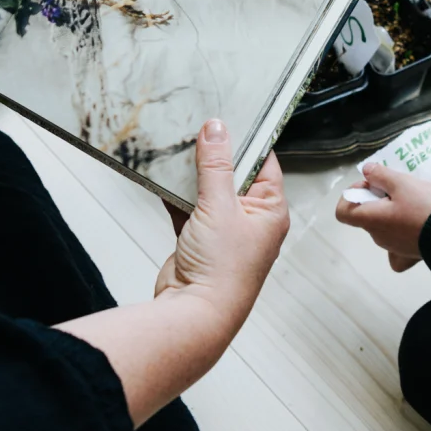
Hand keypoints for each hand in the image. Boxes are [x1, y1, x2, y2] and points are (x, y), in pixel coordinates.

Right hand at [153, 121, 289, 322]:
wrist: (193, 314)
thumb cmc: (222, 271)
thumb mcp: (219, 206)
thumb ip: (216, 165)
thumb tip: (217, 129)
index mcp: (270, 211)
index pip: (264, 163)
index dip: (248, 140)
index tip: (229, 116)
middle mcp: (250, 220)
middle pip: (233, 174)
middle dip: (214, 155)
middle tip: (197, 127)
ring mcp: (223, 231)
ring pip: (207, 190)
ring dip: (191, 175)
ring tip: (176, 146)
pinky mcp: (198, 239)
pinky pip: (187, 207)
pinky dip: (175, 194)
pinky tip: (161, 176)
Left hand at [333, 163, 430, 270]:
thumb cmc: (425, 206)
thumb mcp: (402, 182)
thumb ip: (380, 175)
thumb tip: (366, 171)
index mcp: (371, 219)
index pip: (343, 211)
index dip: (352, 194)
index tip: (371, 185)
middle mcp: (378, 237)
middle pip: (366, 215)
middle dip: (377, 199)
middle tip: (399, 188)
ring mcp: (393, 248)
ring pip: (384, 227)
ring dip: (392, 213)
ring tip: (414, 201)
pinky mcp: (409, 256)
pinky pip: (398, 248)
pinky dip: (402, 235)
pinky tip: (414, 226)